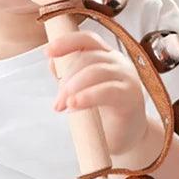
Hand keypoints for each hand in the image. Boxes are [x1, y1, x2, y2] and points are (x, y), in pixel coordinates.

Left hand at [46, 30, 148, 155]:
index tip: (47, 52)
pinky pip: (107, 90)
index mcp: (106, 57)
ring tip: (63, 106)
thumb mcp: (82, 92)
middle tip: (57, 104)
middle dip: (66, 79)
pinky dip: (87, 96)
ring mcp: (127, 77)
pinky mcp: (131, 96)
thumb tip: (52, 62)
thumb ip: (69, 77)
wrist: (126, 138)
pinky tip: (74, 105)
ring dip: (73, 87)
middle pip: (87, 58)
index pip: (87, 40)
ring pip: (95, 71)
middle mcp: (119, 62)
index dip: (67, 42)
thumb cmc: (104, 113)